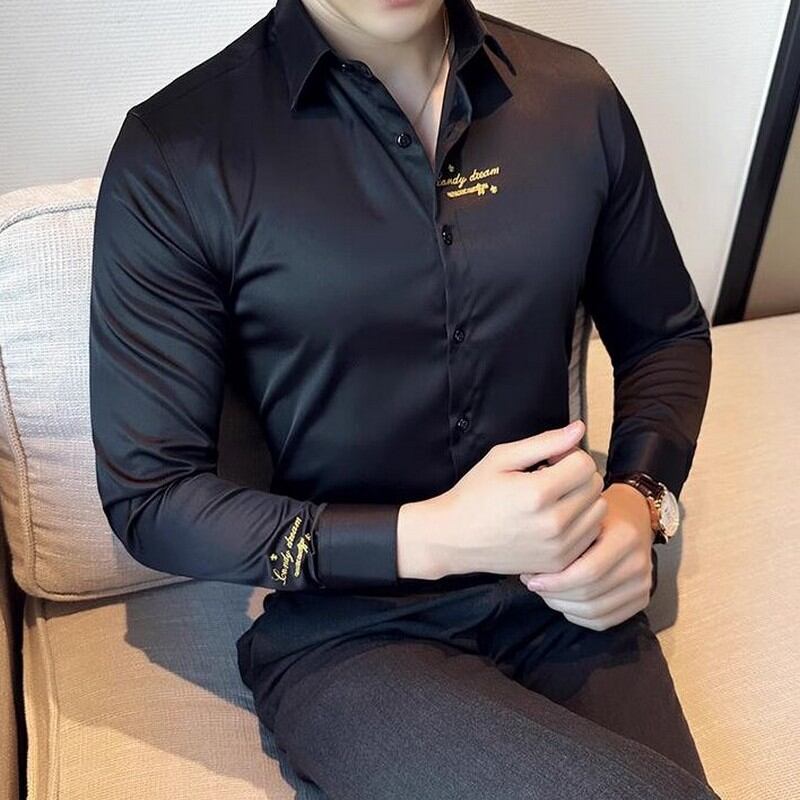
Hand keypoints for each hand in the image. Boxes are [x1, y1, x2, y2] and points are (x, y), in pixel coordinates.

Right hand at [402, 420, 606, 579]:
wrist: (455, 539)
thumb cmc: (475, 494)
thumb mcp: (502, 458)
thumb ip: (544, 442)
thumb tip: (579, 429)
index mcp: (537, 493)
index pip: (584, 463)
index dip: (567, 455)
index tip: (548, 461)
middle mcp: (553, 523)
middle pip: (594, 485)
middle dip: (576, 475)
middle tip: (550, 479)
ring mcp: (558, 547)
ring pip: (598, 510)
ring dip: (583, 499)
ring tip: (554, 500)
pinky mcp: (559, 563)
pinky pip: (591, 534)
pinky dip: (580, 523)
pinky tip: (555, 519)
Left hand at [519, 481, 655, 630]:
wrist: (633, 516)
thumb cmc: (598, 514)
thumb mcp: (581, 516)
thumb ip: (563, 540)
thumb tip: (530, 569)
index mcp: (625, 538)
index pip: (587, 572)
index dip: (555, 582)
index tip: (530, 578)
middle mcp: (639, 564)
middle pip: (590, 595)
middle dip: (555, 596)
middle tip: (533, 586)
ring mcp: (644, 584)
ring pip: (595, 612)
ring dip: (563, 607)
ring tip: (545, 593)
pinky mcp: (642, 599)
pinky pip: (604, 621)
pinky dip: (578, 616)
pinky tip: (563, 603)